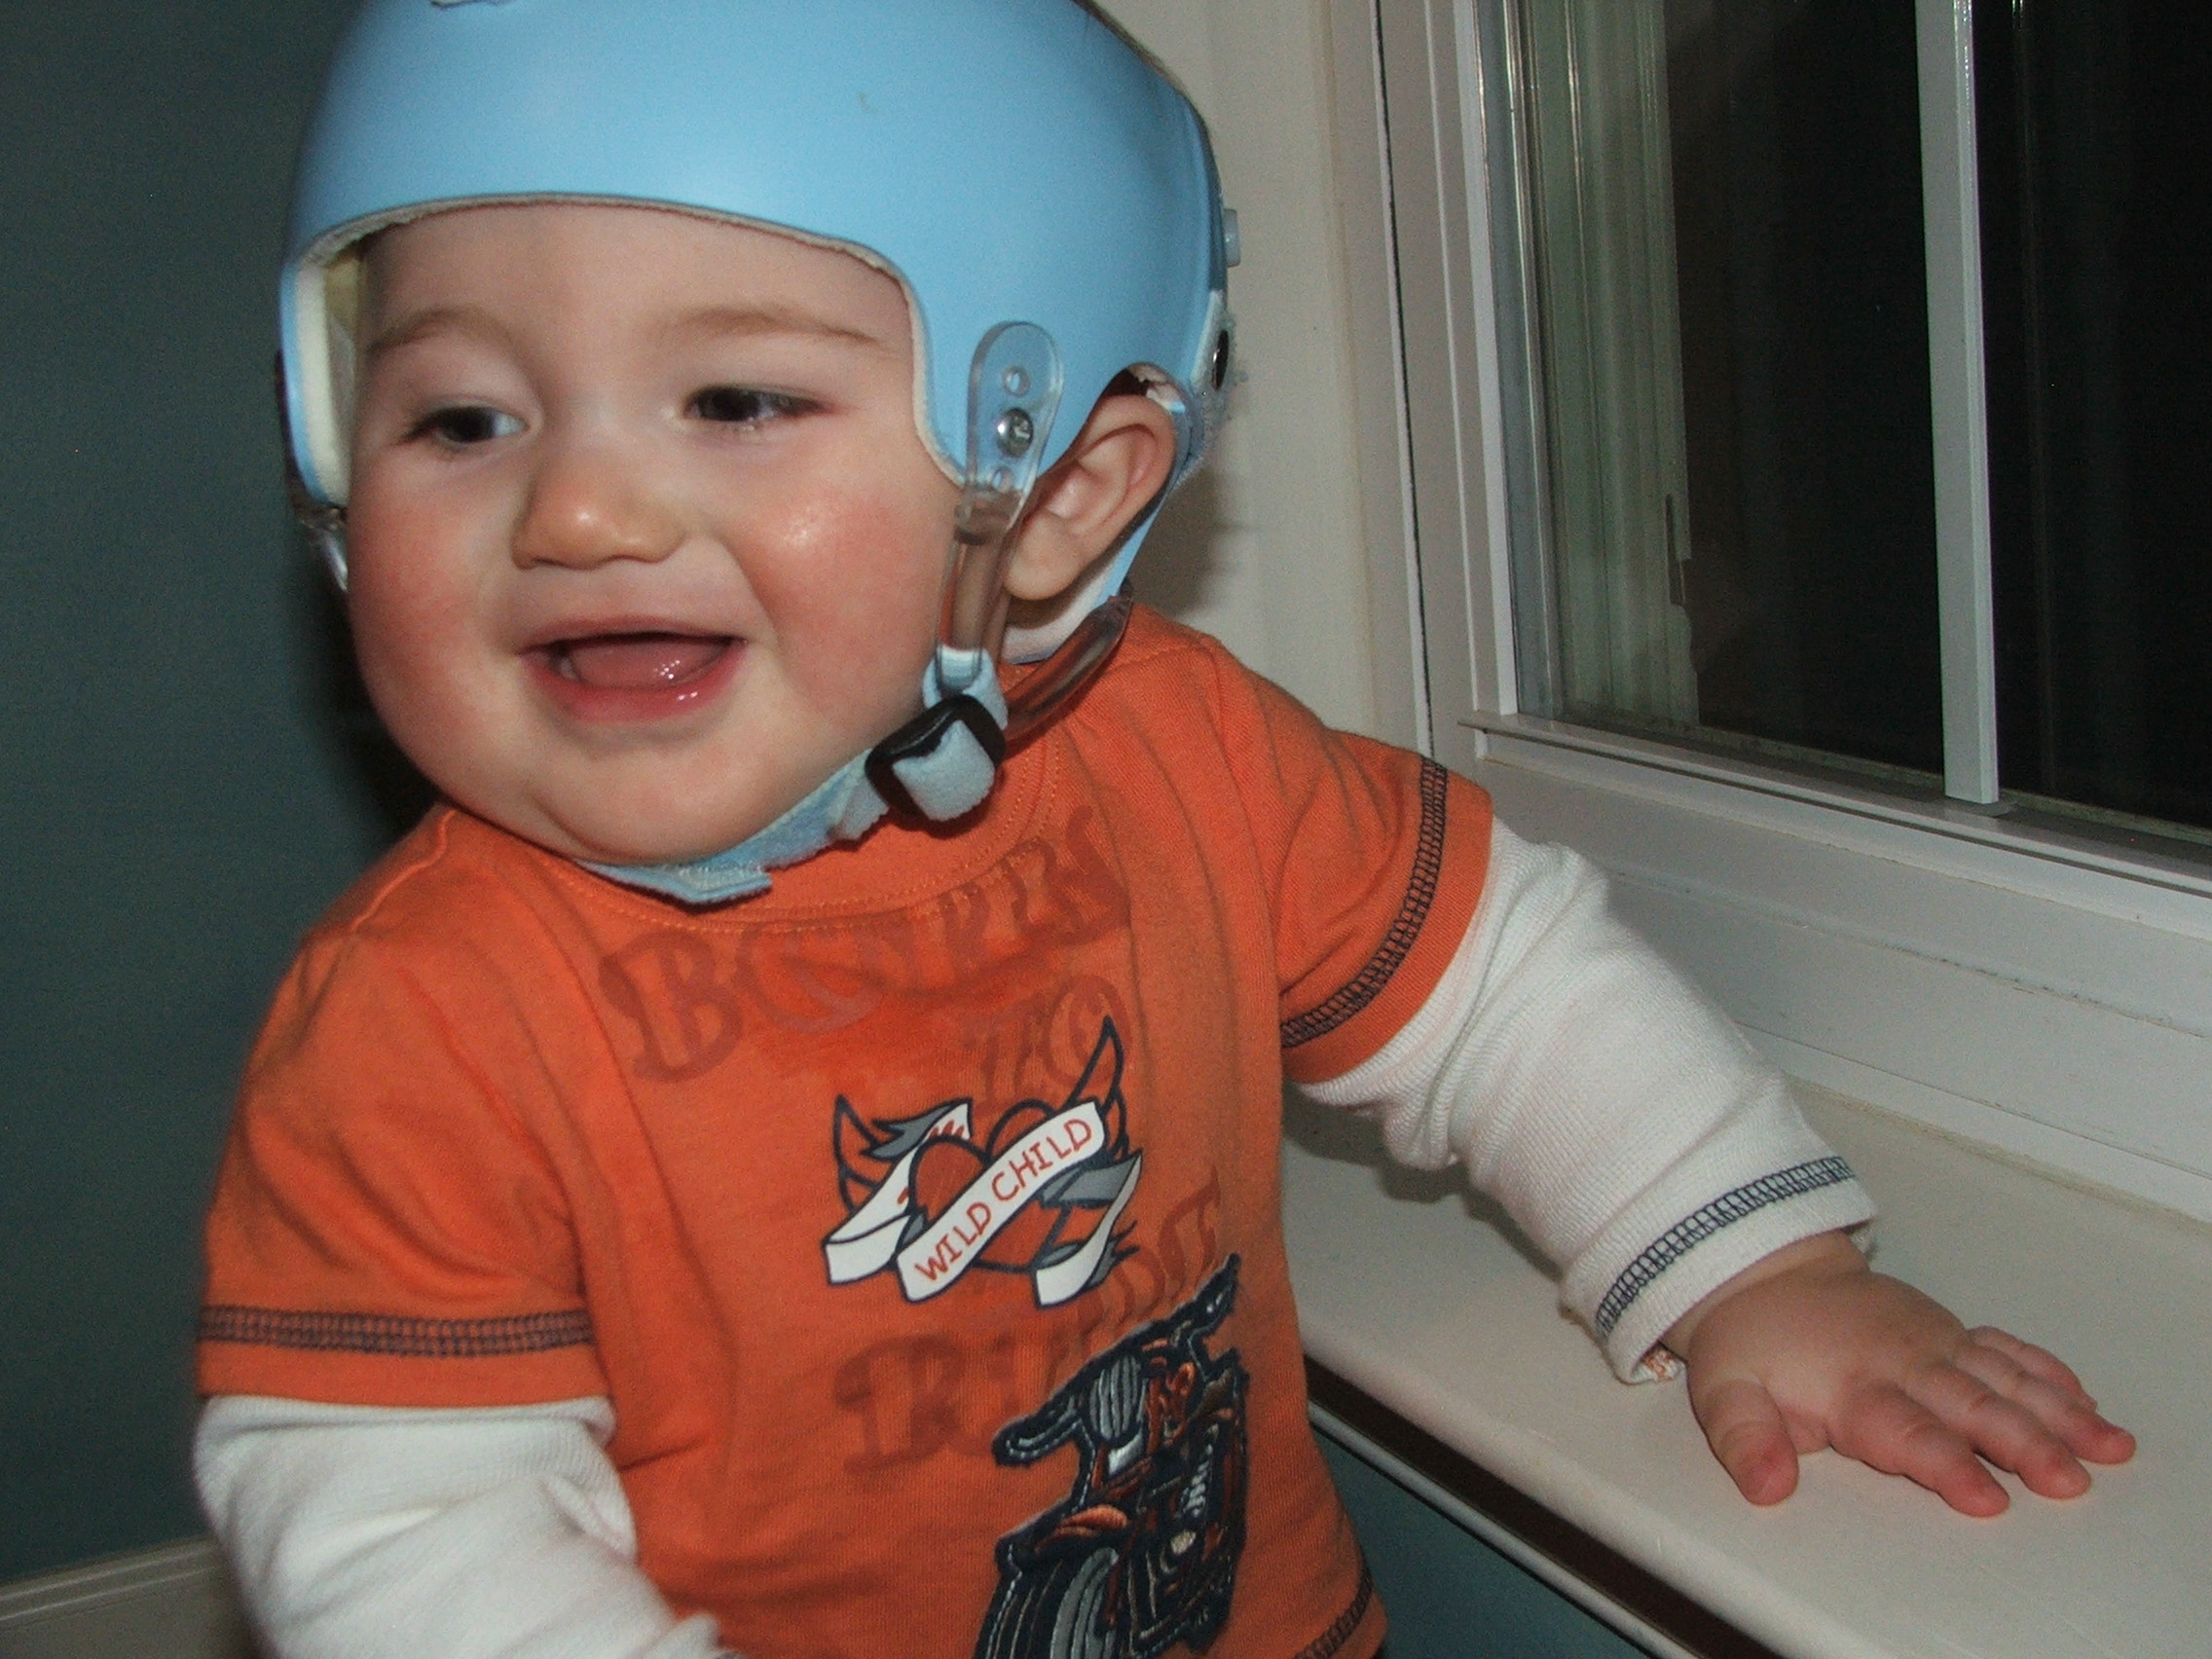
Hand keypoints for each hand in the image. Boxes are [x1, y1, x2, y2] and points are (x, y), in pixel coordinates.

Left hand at [1663, 1232, 2135, 1514]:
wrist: (1765, 1270)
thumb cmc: (1751, 1342)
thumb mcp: (1723, 1390)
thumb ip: (1745, 1440)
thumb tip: (1767, 1486)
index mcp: (1851, 1386)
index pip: (1906, 1433)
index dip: (1946, 1466)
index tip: (1987, 1499)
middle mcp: (1905, 1362)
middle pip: (1972, 1407)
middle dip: (2024, 1444)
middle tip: (2070, 1480)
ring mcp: (1935, 1342)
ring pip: (2004, 1379)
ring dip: (2058, 1413)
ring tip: (2108, 1446)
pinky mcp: (1951, 1331)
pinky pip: (2007, 1349)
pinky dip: (2048, 1373)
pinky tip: (2087, 1402)